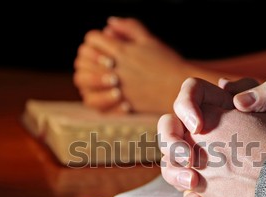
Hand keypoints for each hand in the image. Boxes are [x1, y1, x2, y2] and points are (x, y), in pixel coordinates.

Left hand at [74, 17, 188, 113]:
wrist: (181, 88)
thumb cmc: (168, 63)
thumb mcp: (149, 40)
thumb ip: (129, 27)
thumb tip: (109, 23)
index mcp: (122, 50)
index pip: (92, 39)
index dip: (93, 39)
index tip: (99, 44)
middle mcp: (116, 68)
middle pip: (83, 60)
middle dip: (85, 58)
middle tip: (94, 61)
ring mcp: (117, 87)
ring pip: (85, 82)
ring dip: (86, 79)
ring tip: (94, 78)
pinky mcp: (121, 103)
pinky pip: (97, 103)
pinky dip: (95, 98)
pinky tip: (102, 95)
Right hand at [158, 78, 265, 196]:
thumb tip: (236, 100)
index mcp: (224, 108)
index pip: (191, 93)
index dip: (186, 104)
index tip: (199, 125)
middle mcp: (210, 134)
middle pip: (170, 128)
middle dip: (170, 140)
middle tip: (188, 157)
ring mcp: (207, 163)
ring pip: (173, 163)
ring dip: (175, 173)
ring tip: (194, 183)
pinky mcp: (212, 190)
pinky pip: (190, 195)